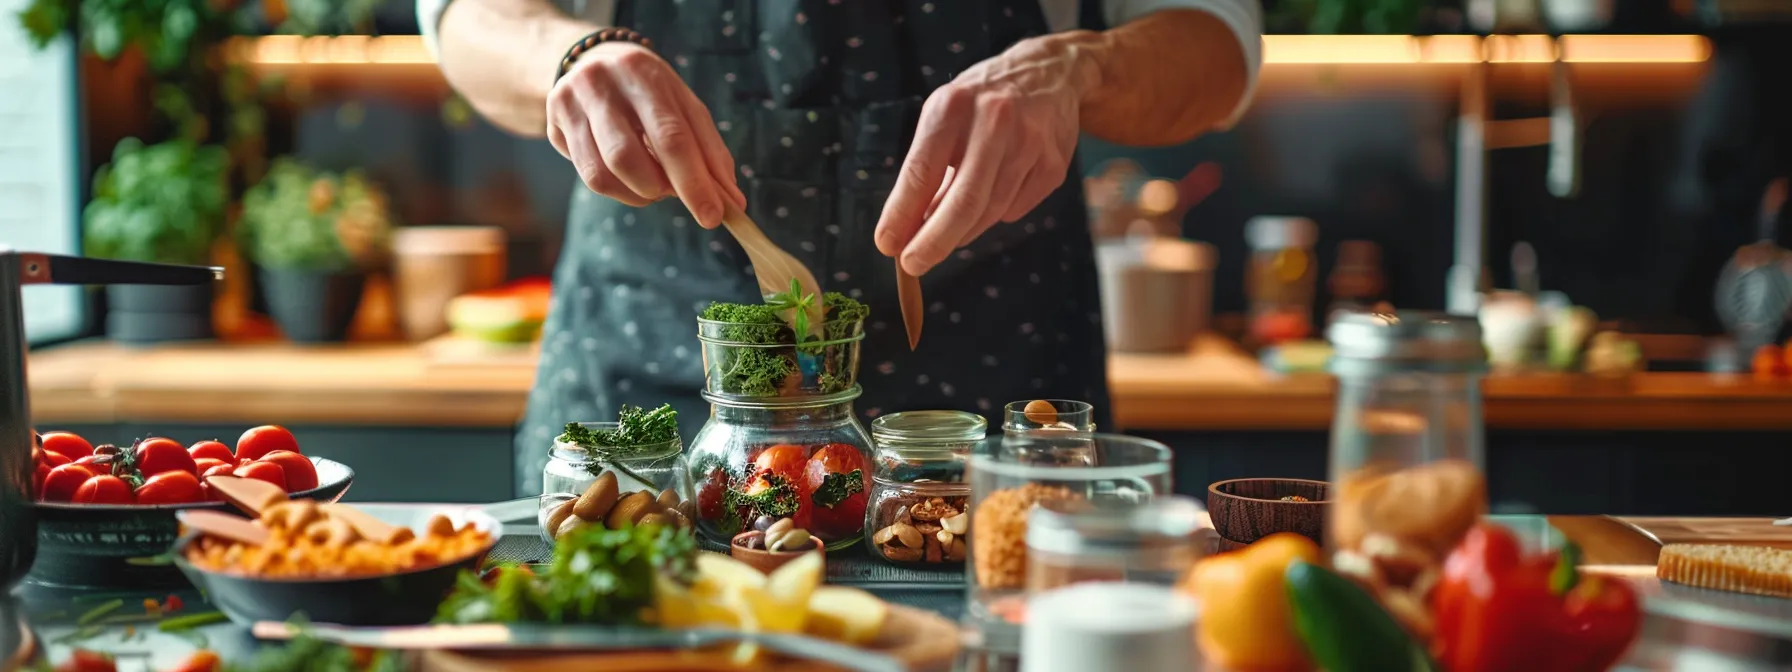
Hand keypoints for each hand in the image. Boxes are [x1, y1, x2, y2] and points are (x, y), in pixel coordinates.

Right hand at [547, 41, 745, 226]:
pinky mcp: (554, 123)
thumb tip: (732, 202)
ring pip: (602, 173)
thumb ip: (709, 152)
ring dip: (639, 194)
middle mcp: (601, 83)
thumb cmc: (649, 93)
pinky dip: (619, 191)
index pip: (671, 137)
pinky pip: (588, 176)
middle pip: (627, 156)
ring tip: (656, 187)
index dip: (694, 182)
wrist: (591, 61)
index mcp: (643, 73)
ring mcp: (570, 103)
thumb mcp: (684, 107)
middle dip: (663, 191)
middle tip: (684, 203)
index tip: (714, 216)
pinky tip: (632, 181)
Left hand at [874, 35, 1093, 275]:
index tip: (887, 245)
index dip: (901, 214)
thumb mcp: (945, 117)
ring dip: (963, 230)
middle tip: (913, 264)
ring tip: (948, 229)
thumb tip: (907, 229)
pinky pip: (1015, 210)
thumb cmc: (981, 102)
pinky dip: (995, 213)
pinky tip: (994, 191)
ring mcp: (1030, 144)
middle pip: (963, 202)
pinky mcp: (1054, 165)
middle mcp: (995, 121)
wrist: (1049, 74)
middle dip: (934, 242)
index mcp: (954, 106)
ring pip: (989, 212)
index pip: (921, 171)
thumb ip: (927, 168)